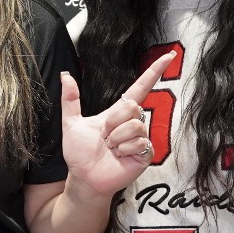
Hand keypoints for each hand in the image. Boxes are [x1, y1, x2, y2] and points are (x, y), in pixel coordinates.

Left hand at [60, 54, 172, 197]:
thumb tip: (65, 75)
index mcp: (117, 113)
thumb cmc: (79, 152)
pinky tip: (118, 156)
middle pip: (132, 106)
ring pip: (135, 125)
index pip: (140, 88)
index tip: (168, 56)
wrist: (83, 177)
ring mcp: (140, 138)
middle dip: (113, 121)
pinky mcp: (145, 153)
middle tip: (104, 136)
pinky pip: (138, 142)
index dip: (153, 72)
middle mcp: (132, 122)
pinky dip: (123, 149)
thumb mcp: (71, 123)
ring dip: (116, 137)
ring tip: (110, 148)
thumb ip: (70, 99)